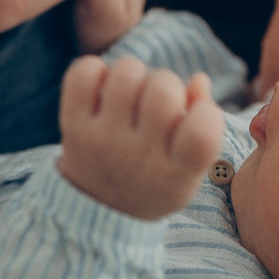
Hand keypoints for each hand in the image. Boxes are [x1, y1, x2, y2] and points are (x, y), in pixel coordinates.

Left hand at [57, 55, 224, 219]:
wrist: (100, 208)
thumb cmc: (158, 178)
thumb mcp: (190, 169)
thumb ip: (206, 125)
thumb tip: (198, 79)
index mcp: (176, 173)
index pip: (201, 133)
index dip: (205, 112)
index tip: (196, 117)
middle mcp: (138, 158)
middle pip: (164, 91)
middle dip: (169, 84)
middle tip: (160, 101)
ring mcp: (102, 140)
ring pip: (127, 73)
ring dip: (135, 73)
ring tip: (133, 92)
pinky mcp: (73, 125)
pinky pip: (84, 72)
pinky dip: (95, 69)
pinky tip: (105, 87)